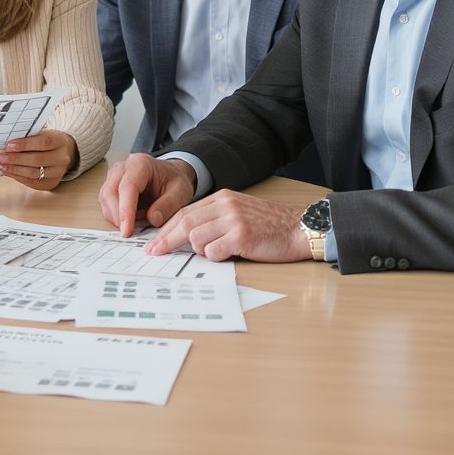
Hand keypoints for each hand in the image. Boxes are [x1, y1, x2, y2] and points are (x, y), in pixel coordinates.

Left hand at [0, 130, 77, 190]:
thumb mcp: (42, 133)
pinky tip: (9, 172)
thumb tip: (7, 144)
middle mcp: (62, 158)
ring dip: (14, 170)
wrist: (63, 152)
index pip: (43, 142)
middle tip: (0, 157)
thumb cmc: (48, 140)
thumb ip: (28, 136)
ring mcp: (58, 172)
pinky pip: (33, 182)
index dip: (24, 144)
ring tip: (2, 165)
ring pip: (34, 173)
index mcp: (60, 141)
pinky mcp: (52, 183)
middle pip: (37, 160)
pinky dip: (18, 177)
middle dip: (15, 159)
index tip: (8, 145)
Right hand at [98, 154, 195, 235]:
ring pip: (105, 198)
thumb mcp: (181, 193)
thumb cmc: (174, 180)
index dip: (125, 210)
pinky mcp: (111, 185)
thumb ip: (168, 205)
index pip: (127, 186)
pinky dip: (115, 215)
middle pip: (110, 191)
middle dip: (117, 215)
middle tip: (128, 233)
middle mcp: (123, 167)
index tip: (127, 230)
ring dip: (115, 216)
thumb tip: (153, 219)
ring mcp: (115, 175)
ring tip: (134, 224)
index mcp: (141, 164)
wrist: (171, 174)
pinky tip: (130, 219)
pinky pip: (106, 202)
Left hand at [146, 190, 310, 263]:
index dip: (166, 228)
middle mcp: (225, 206)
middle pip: (185, 223)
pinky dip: (215, 256)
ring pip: (197, 238)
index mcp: (221, 198)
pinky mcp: (242, 237)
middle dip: (167, 240)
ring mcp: (233, 220)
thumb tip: (186, 235)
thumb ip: (214, 219)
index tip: (154, 242)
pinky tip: (227, 254)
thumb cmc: (268, 225)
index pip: (184, 212)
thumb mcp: (237, 212)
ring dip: (200, 250)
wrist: (299, 227)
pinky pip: (214, 250)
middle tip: (155, 252)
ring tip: (217, 251)